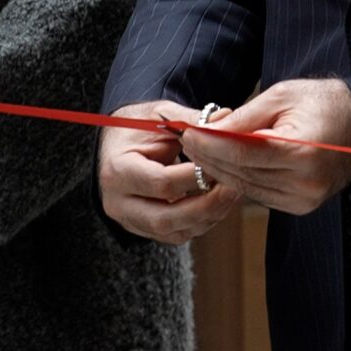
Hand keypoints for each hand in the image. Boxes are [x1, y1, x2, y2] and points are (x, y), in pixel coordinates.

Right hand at [99, 100, 241, 244]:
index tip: (222, 164)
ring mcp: (129, 220)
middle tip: (233, 187)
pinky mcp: (143, 228)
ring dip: (208, 216)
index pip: (162, 183)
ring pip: (174, 232)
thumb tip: (225, 118)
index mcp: (117, 171)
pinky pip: (176, 235)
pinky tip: (218, 203)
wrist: (117, 145)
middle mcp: (118, 202)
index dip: (196, 177)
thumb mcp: (161, 115)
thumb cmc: (137, 127)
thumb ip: (191, 121)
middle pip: (166, 218)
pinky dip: (201, 222)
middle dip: (206, 205)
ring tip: (230, 194)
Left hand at [181, 78, 350, 214]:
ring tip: (198, 151)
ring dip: (219, 170)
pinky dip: (239, 180)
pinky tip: (223, 165)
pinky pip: (259, 194)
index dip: (210, 144)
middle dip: (209, 156)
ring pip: (245, 188)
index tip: (187, 133)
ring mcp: (304, 198)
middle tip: (186, 139)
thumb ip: (244, 117)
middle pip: (241, 173)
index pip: (242, 152)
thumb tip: (207, 131)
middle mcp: (304, 182)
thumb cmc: (323, 102)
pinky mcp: (302, 205)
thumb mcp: (282, 96)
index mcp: (302, 151)